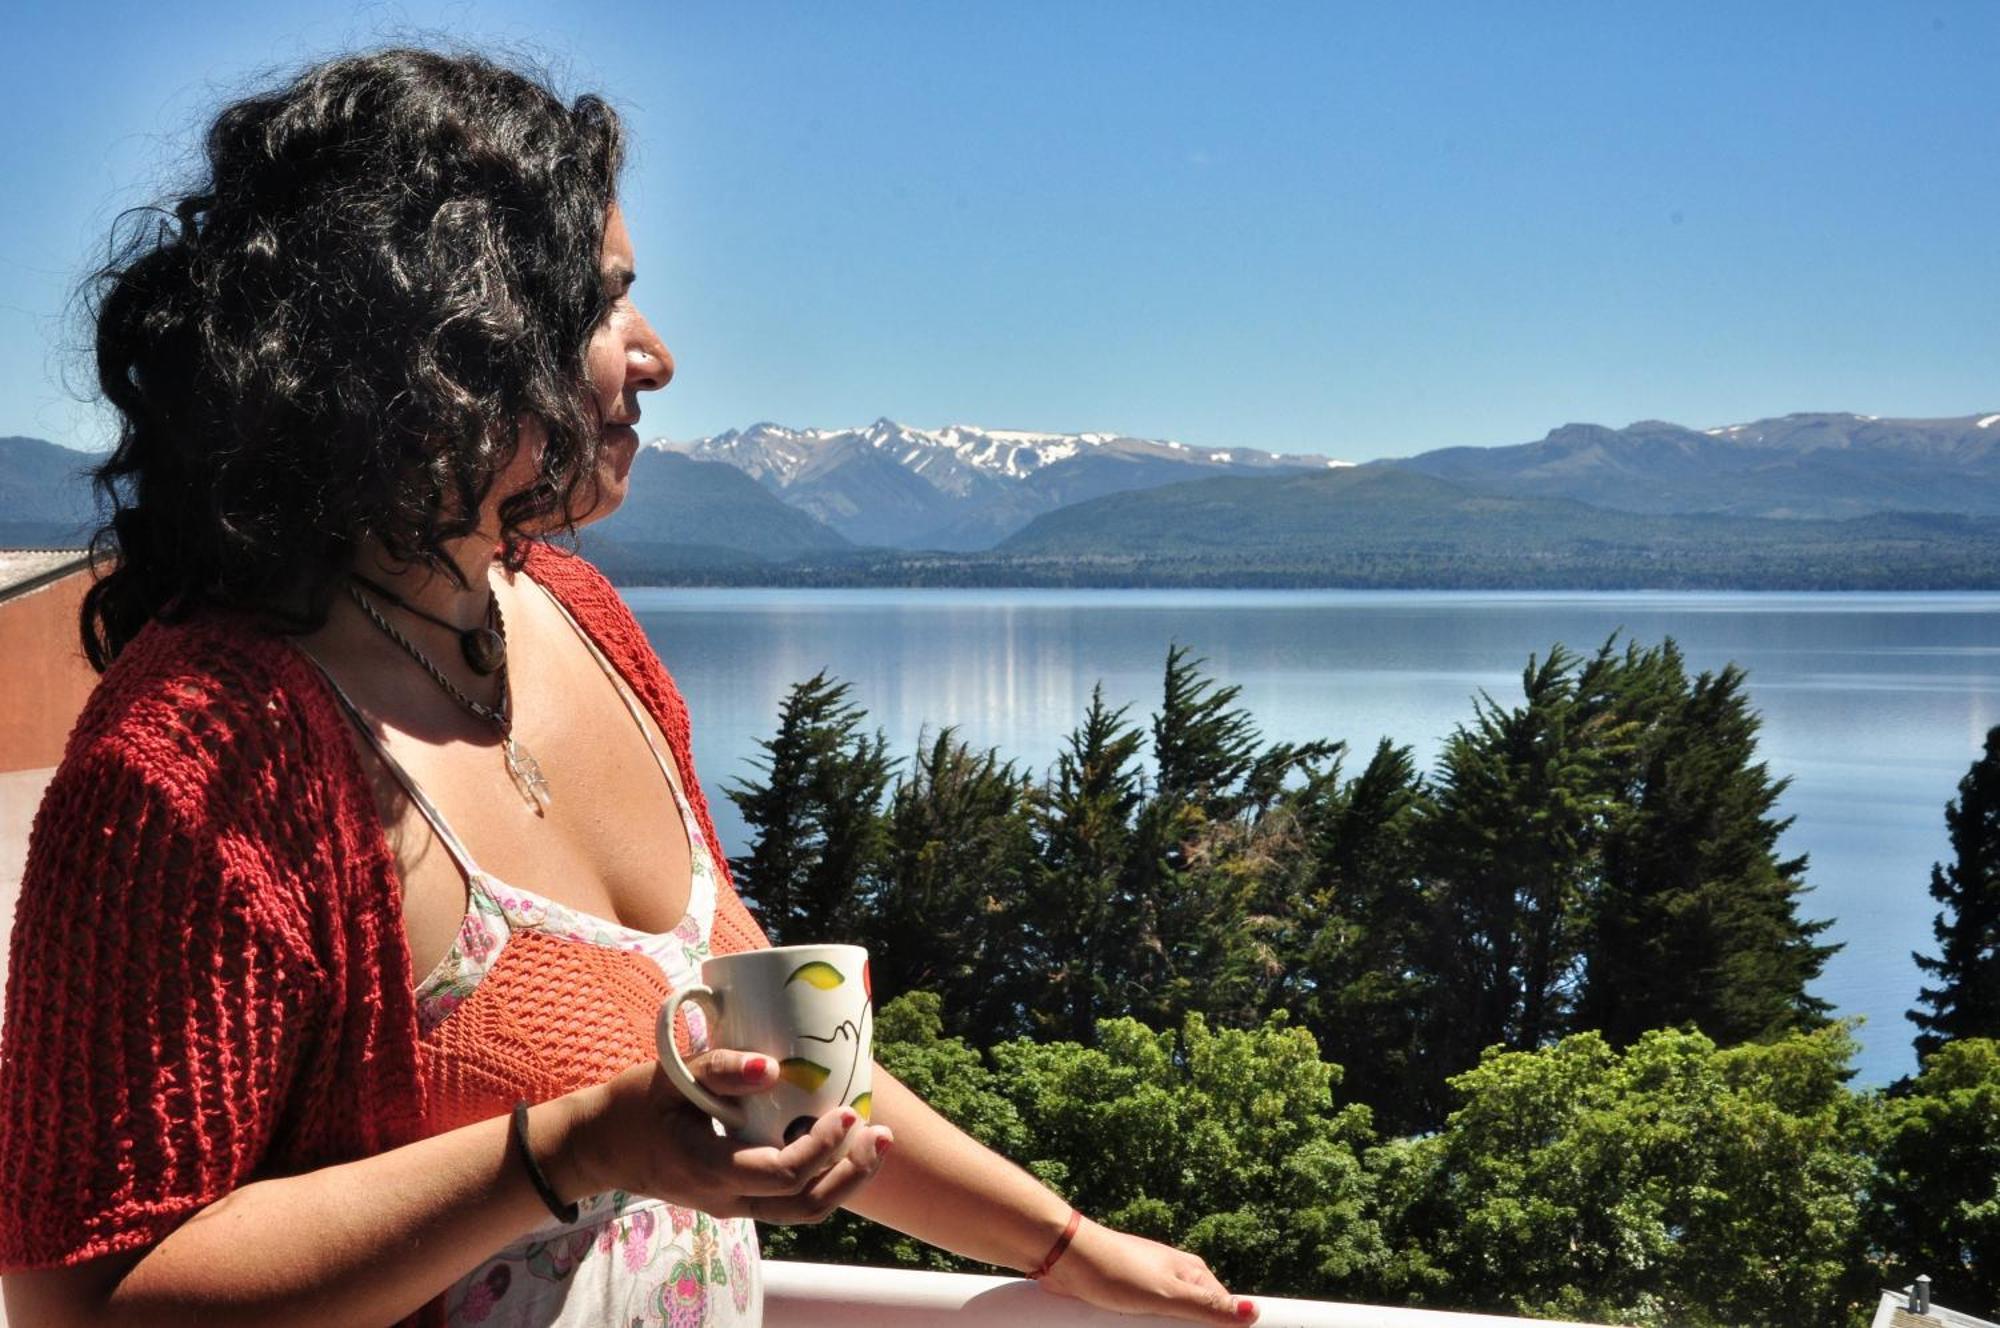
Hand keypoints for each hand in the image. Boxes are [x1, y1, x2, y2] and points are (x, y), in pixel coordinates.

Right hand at [552, 1050, 893, 1223]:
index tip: (846, 1110)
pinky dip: (824, 1177)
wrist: (599, 1146)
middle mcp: (726, 1199)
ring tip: (877, 1144)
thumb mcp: (669, 1077)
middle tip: (883, 1135)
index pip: (783, 1174)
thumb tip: (774, 1067)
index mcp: (709, 1169)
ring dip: (845, 1180)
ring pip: (803, 1210)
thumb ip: (720, 1070)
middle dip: (852, 1172)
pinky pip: (790, 1199)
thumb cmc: (633, 1105)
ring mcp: (732, 1204)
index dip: (822, 1147)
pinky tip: (843, 1146)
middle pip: (806, 1205)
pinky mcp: (736, 1197)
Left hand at [1038, 1217, 1256, 1325]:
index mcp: (1194, 1274)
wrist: (1066, 1258)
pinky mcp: (1128, 1300)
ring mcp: (1152, 1290)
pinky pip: (1144, 1325)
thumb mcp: (1167, 1294)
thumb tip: (1252, 1312)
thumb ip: (1208, 1307)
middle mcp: (1176, 1280)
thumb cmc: (1115, 1270)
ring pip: (1167, 1325)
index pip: (1225, 1311)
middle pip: (1196, 1322)